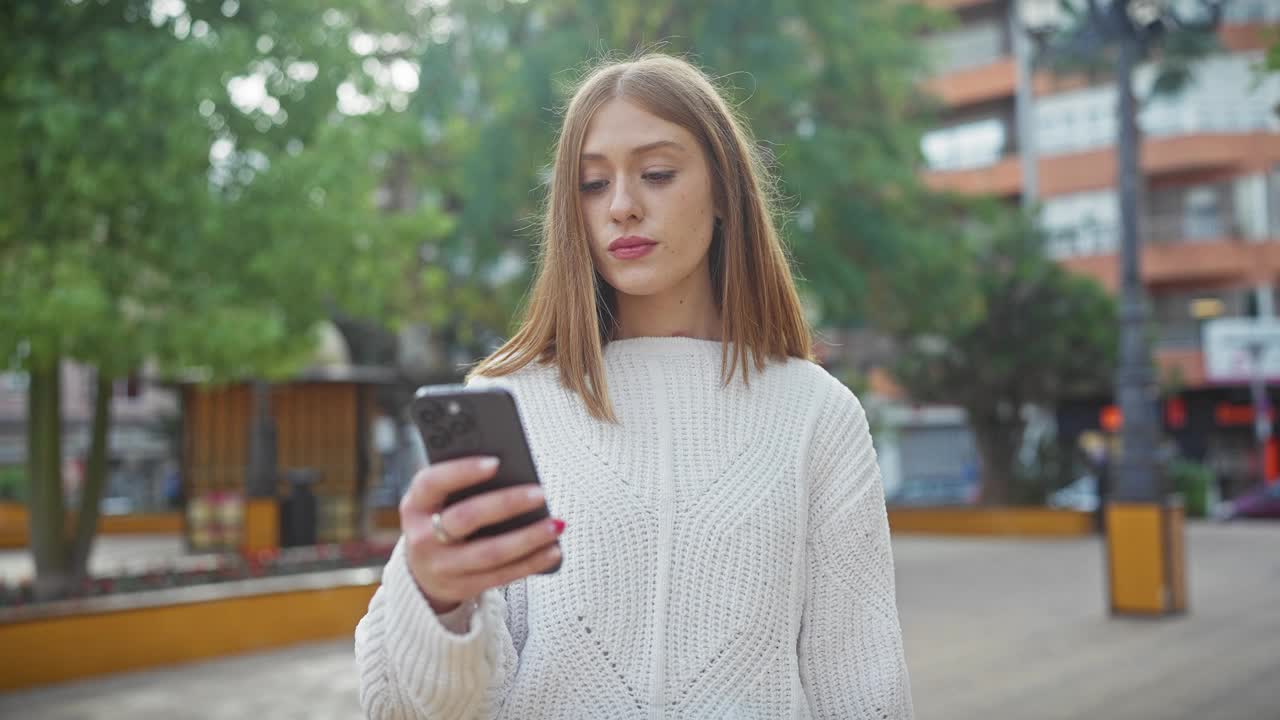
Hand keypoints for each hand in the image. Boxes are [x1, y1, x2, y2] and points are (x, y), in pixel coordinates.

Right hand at [399, 456, 563, 613]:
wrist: (421, 574)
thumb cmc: (440, 520)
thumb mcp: (436, 501)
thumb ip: (461, 485)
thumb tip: (511, 470)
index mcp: (414, 505)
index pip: (432, 483)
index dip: (462, 471)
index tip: (496, 463)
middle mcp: (422, 538)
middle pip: (465, 518)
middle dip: (505, 504)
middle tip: (539, 493)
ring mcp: (442, 567)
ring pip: (489, 553)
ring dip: (527, 538)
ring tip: (556, 524)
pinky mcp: (462, 588)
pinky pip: (501, 576)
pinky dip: (531, 562)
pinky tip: (553, 550)